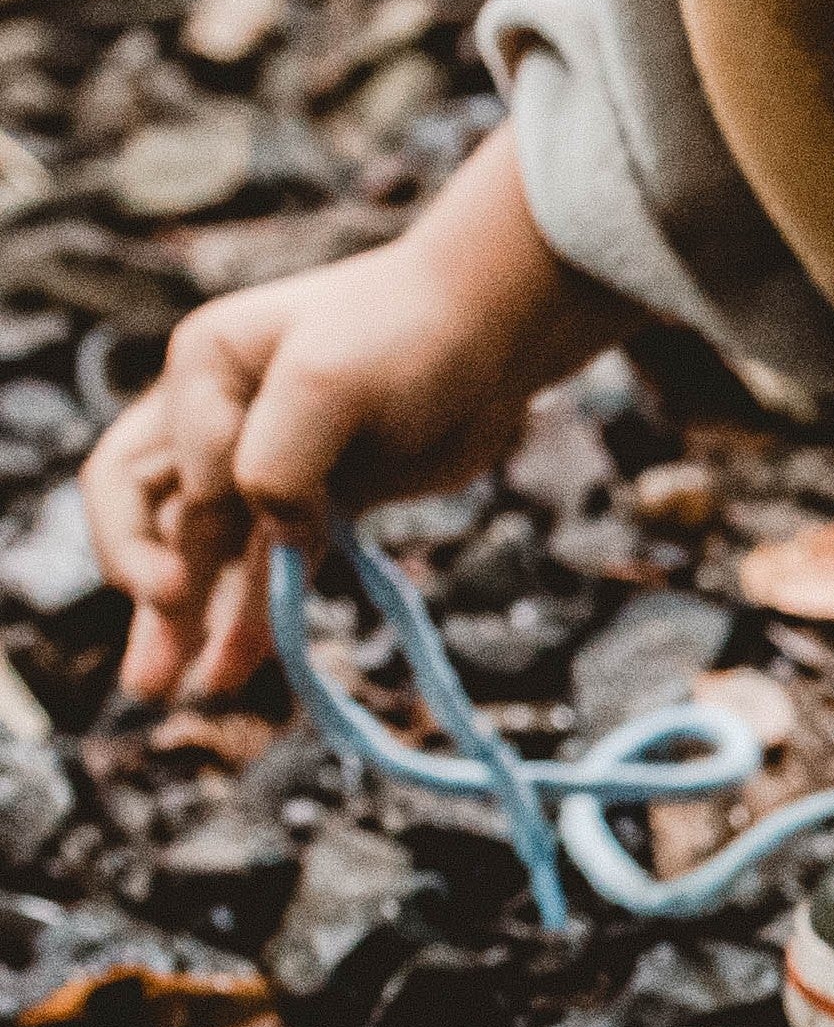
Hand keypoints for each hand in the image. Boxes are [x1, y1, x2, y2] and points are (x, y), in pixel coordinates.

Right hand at [82, 126, 622, 706]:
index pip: (170, 465)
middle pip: (147, 511)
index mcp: (200, 372)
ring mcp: (263, 463)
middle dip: (146, 583)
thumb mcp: (331, 383)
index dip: (213, 510)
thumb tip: (276, 537)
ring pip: (203, 553)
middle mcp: (215, 417)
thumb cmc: (410, 337)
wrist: (493, 336)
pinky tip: (232, 671)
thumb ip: (280, 459)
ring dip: (181, 622)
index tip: (282, 521)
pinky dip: (248, 618)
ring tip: (157, 690)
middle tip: (158, 649)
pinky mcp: (316, 503)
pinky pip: (266, 569)